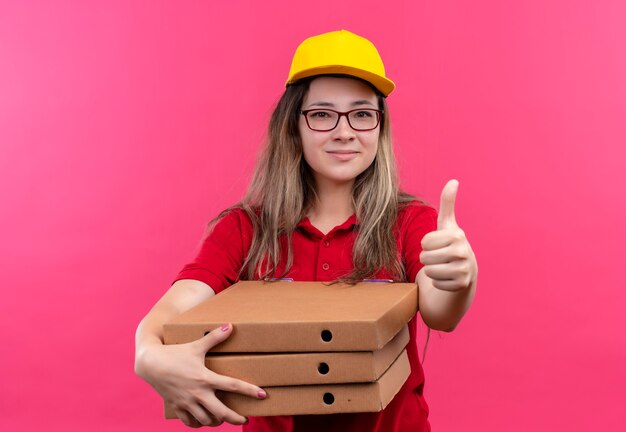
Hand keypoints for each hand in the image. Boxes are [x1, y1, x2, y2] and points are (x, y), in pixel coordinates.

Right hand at [136, 324, 265, 427]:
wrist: (150, 363)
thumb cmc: (174, 353)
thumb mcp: (196, 345)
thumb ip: (214, 337)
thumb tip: (231, 326)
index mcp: (205, 378)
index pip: (233, 386)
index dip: (249, 391)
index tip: (263, 395)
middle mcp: (198, 393)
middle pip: (222, 412)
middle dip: (235, 418)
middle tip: (245, 419)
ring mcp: (187, 402)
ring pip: (206, 420)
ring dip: (217, 421)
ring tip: (224, 419)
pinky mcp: (177, 407)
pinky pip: (190, 422)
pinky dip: (198, 424)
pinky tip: (204, 421)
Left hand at [420, 179, 476, 291]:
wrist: (465, 271)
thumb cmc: (450, 244)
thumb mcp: (447, 225)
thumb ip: (447, 203)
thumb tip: (453, 180)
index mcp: (457, 235)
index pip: (425, 241)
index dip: (427, 244)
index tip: (438, 244)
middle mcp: (463, 252)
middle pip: (424, 257)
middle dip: (427, 258)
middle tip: (439, 257)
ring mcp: (464, 270)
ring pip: (429, 271)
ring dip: (431, 271)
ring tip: (443, 267)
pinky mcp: (461, 285)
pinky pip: (436, 284)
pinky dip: (438, 283)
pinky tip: (448, 278)